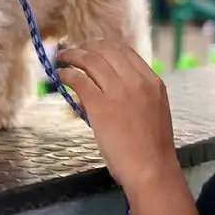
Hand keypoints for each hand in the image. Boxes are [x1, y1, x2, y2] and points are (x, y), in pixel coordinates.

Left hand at [57, 41, 179, 192]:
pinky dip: (67, 74)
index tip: (93, 47)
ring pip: (91, 60)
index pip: (125, 51)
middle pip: (106, 51)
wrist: (151, 168)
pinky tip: (61, 75)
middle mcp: (136, 80)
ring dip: (73, 56)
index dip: (105, 46)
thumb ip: (135, 95)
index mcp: (152, 81)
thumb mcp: (152, 111)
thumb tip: (106, 88)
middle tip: (75, 51)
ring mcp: (117, 90)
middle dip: (87, 47)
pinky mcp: (99, 104)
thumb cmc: (152, 148)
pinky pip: (79, 79)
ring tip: (63, 58)